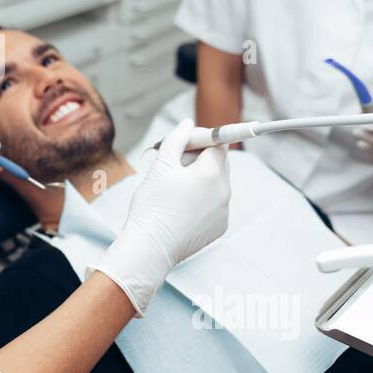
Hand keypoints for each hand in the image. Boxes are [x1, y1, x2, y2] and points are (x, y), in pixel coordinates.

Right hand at [94, 118, 230, 314]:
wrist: (149, 249)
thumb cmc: (151, 206)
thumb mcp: (160, 166)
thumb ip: (177, 139)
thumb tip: (187, 123)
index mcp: (211, 173)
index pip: (218, 144)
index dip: (200, 140)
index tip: (184, 144)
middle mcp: (224, 192)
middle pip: (219, 163)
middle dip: (200, 158)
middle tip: (175, 165)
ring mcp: (223, 212)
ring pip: (217, 184)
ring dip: (201, 180)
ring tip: (175, 189)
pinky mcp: (219, 227)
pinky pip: (215, 204)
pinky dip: (202, 200)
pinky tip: (181, 207)